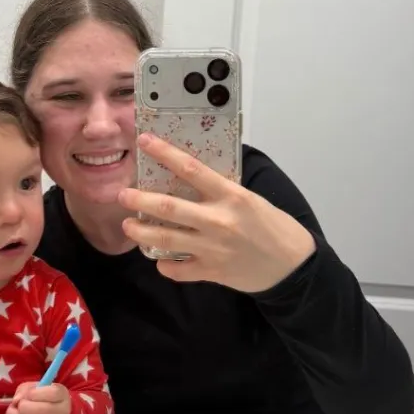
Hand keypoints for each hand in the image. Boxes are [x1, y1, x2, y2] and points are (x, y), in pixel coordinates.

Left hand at [3, 382, 71, 413]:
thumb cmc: (42, 397)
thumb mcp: (36, 387)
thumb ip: (25, 390)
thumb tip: (16, 400)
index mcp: (61, 395)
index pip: (53, 393)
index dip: (36, 393)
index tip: (29, 394)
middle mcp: (60, 413)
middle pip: (43, 411)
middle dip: (23, 406)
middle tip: (18, 405)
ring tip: (11, 412)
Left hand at [119, 132, 315, 292]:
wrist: (291, 264)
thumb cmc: (272, 226)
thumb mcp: (249, 198)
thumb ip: (221, 190)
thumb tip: (192, 173)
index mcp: (230, 196)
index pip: (191, 169)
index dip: (164, 153)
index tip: (144, 142)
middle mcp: (218, 220)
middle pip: (168, 207)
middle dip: (140, 199)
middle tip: (122, 194)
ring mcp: (212, 248)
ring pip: (166, 238)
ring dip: (141, 231)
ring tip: (129, 225)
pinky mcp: (211, 271)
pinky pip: (177, 270)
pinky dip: (164, 265)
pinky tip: (160, 258)